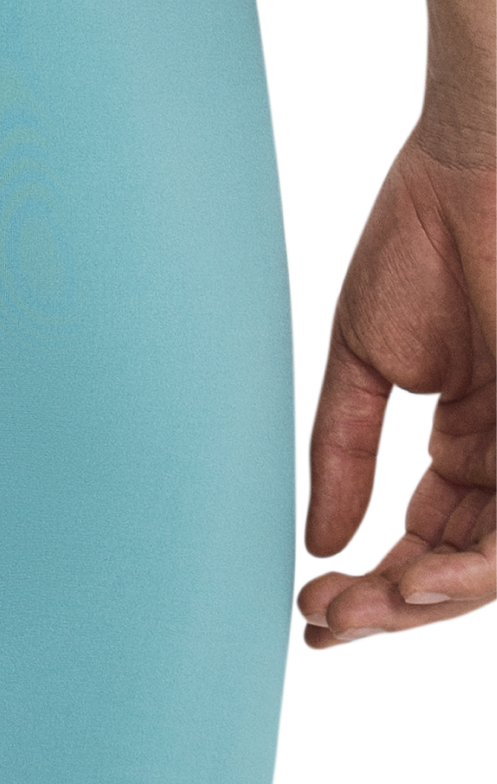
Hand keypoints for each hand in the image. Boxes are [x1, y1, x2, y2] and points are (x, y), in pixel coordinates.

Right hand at [297, 127, 496, 650]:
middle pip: (457, 565)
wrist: (478, 165)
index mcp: (471, 431)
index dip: (367, 580)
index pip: (423, 536)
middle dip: (387, 605)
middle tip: (322, 618)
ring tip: (359, 609)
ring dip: (424, 603)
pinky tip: (412, 582)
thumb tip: (315, 537)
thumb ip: (340, 452)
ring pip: (494, 565)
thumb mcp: (363, 361)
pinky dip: (472, 572)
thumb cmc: (424, 234)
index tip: (305, 601)